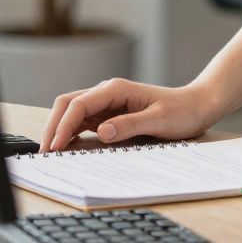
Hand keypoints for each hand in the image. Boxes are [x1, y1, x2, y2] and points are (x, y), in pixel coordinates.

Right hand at [40, 78, 220, 151]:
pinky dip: (71, 133)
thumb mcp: (158, 121)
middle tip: (45, 152)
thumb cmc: (181, 111)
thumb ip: (130, 125)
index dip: (63, 126)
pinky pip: (83, 122)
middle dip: (53, 126)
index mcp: (116, 90)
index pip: (78, 105)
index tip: (55, 146)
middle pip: (67, 105)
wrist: (197, 106)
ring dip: (59, 130)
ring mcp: (107, 103)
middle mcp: (107, 93)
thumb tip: (101, 131)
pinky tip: (66, 148)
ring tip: (51, 153)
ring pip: (72, 112)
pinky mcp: (109, 114)